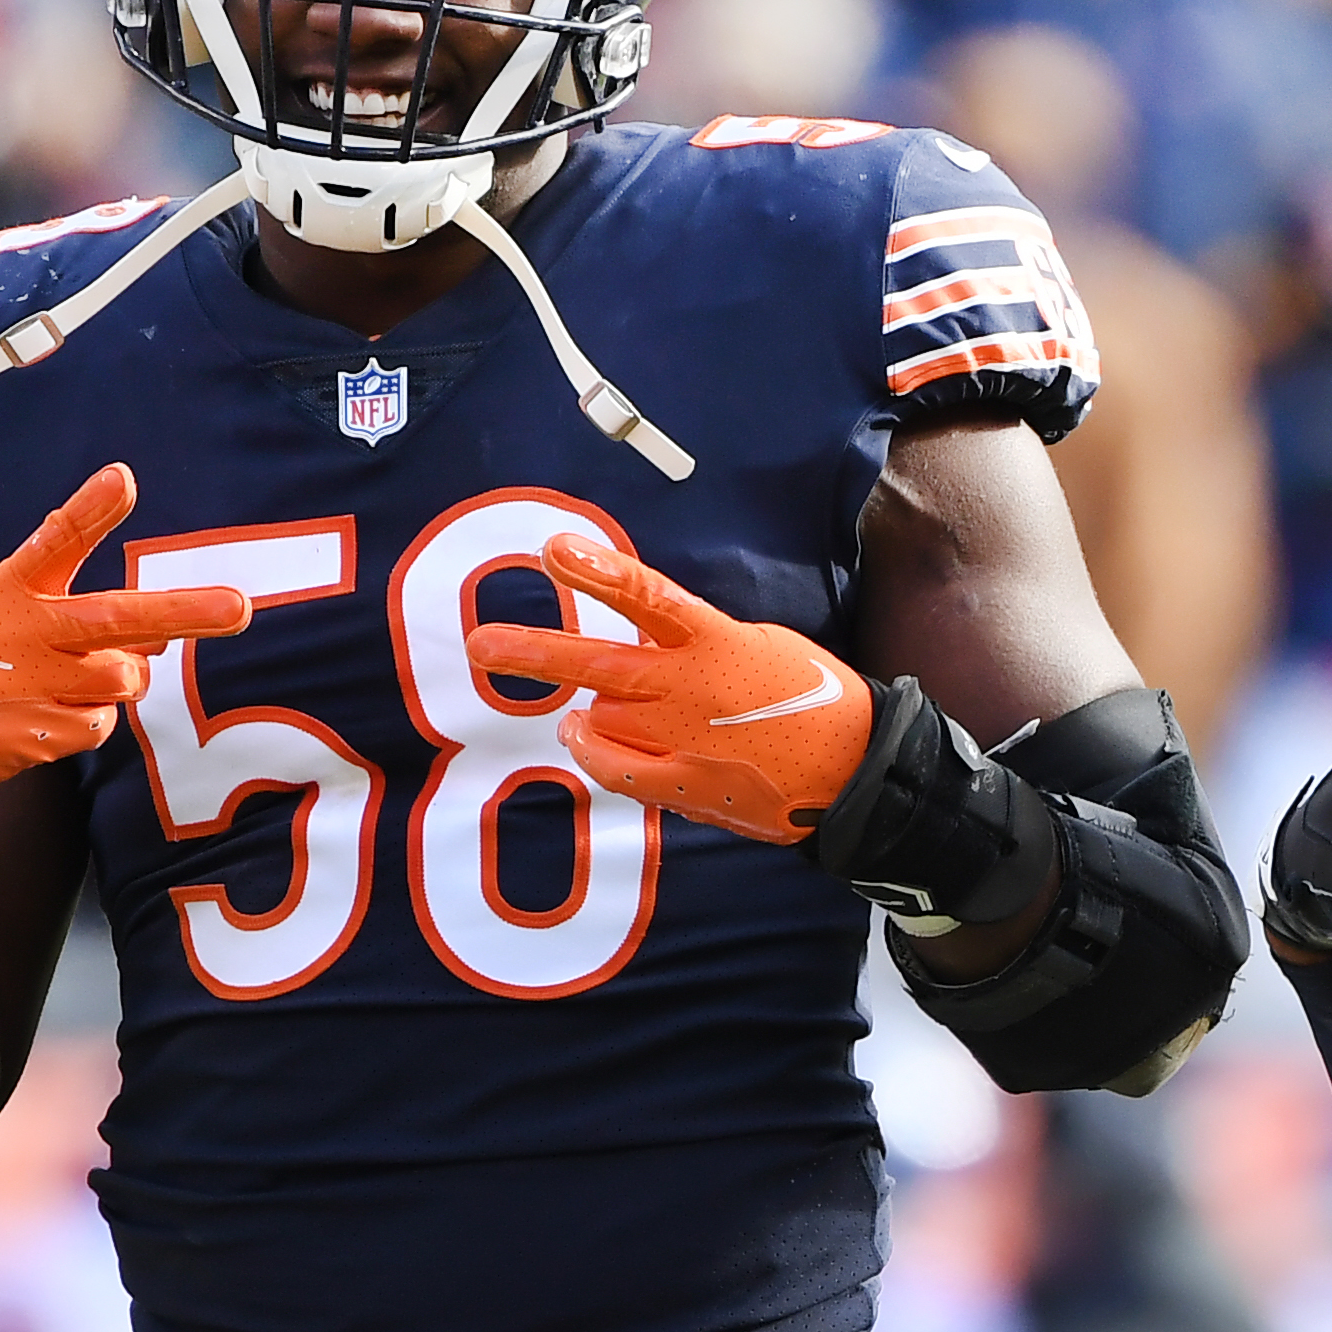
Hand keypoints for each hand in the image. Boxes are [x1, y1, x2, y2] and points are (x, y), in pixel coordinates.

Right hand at [0, 464, 249, 827]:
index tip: (124, 478)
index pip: (54, 540)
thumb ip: (71, 617)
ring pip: (124, 679)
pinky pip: (101, 725)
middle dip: (187, 612)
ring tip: (66, 677)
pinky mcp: (38, 735)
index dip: (92, 509)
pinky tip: (41, 717)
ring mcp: (36, 687)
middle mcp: (28, 635)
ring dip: (118, 678)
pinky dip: (87, 720)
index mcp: (7, 590)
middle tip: (241, 608)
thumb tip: (154, 642)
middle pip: (120, 619)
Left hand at [467, 536, 873, 842]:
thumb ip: (693, 641)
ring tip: (583, 711)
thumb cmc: (808, 697)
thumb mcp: (757, 643)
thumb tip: (640, 644)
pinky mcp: (681, 783)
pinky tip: (581, 736)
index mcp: (713, 640)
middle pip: (593, 663)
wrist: (851, 769)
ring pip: (596, 718)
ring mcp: (679, 738)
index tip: (553, 548)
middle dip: (532, 652)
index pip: (645, 595)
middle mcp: (686, 686)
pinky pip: (611, 768)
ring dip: (584, 712)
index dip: (597, 570)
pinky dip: (590, 751)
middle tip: (480, 645)